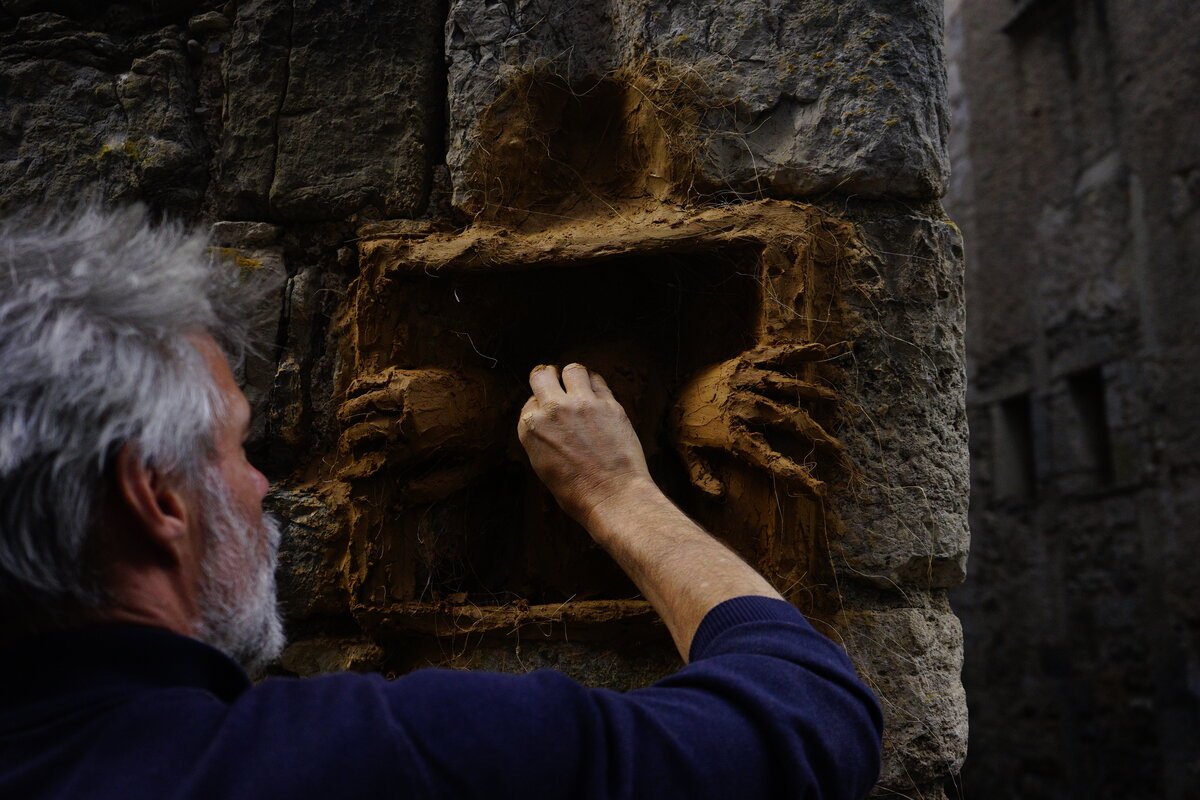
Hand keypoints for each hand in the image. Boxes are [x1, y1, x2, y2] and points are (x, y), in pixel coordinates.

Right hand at [338, 366, 510, 498]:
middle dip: (350, 439)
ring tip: (342, 418)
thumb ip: (434, 487)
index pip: (378, 459)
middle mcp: (408, 419)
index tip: (346, 473)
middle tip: (344, 444)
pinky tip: (355, 389)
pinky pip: (380, 379)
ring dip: (350, 411)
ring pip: (367, 402)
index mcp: (419, 445)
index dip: (359, 467)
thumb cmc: (488, 441)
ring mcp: (409, 394)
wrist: (504, 402)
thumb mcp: (467, 474)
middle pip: (366, 429)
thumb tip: (402, 497)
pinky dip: (363, 385)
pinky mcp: (415, 376)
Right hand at [517, 363, 654, 527]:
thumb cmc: (577, 492)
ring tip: (579, 387)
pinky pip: (598, 381)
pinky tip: (597, 395)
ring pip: (573, 370)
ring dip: (574, 377)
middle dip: (548, 378)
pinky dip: (595, 385)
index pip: (529, 402)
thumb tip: (547, 422)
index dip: (539, 405)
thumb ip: (541, 438)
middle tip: (557, 384)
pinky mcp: (609, 404)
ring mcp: (582, 404)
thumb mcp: (543, 467)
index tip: (548, 411)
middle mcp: (552, 410)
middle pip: (542, 375)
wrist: (612, 497)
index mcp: (531, 428)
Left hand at [669, 344, 846, 497]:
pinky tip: (819, 350)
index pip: (769, 460)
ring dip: (812, 393)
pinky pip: (774, 355)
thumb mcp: (686, 456)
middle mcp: (743, 406)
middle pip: (787, 420)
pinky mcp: (745, 362)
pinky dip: (797, 351)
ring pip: (786, 387)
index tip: (819, 490)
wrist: (667, 388)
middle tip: (837, 448)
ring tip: (833, 401)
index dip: (795, 475)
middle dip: (815, 435)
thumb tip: (720, 497)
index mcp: (733, 435)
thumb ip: (702, 478)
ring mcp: (745, 380)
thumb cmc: (683, 425)